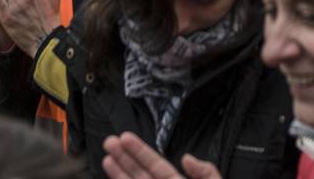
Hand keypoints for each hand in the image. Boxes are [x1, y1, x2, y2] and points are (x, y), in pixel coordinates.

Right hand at [103, 133, 222, 178]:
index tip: (125, 138)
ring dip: (120, 173)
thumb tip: (186, 157)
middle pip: (140, 174)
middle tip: (109, 142)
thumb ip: (206, 173)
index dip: (140, 151)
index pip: (156, 165)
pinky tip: (115, 175)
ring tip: (107, 157)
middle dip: (124, 158)